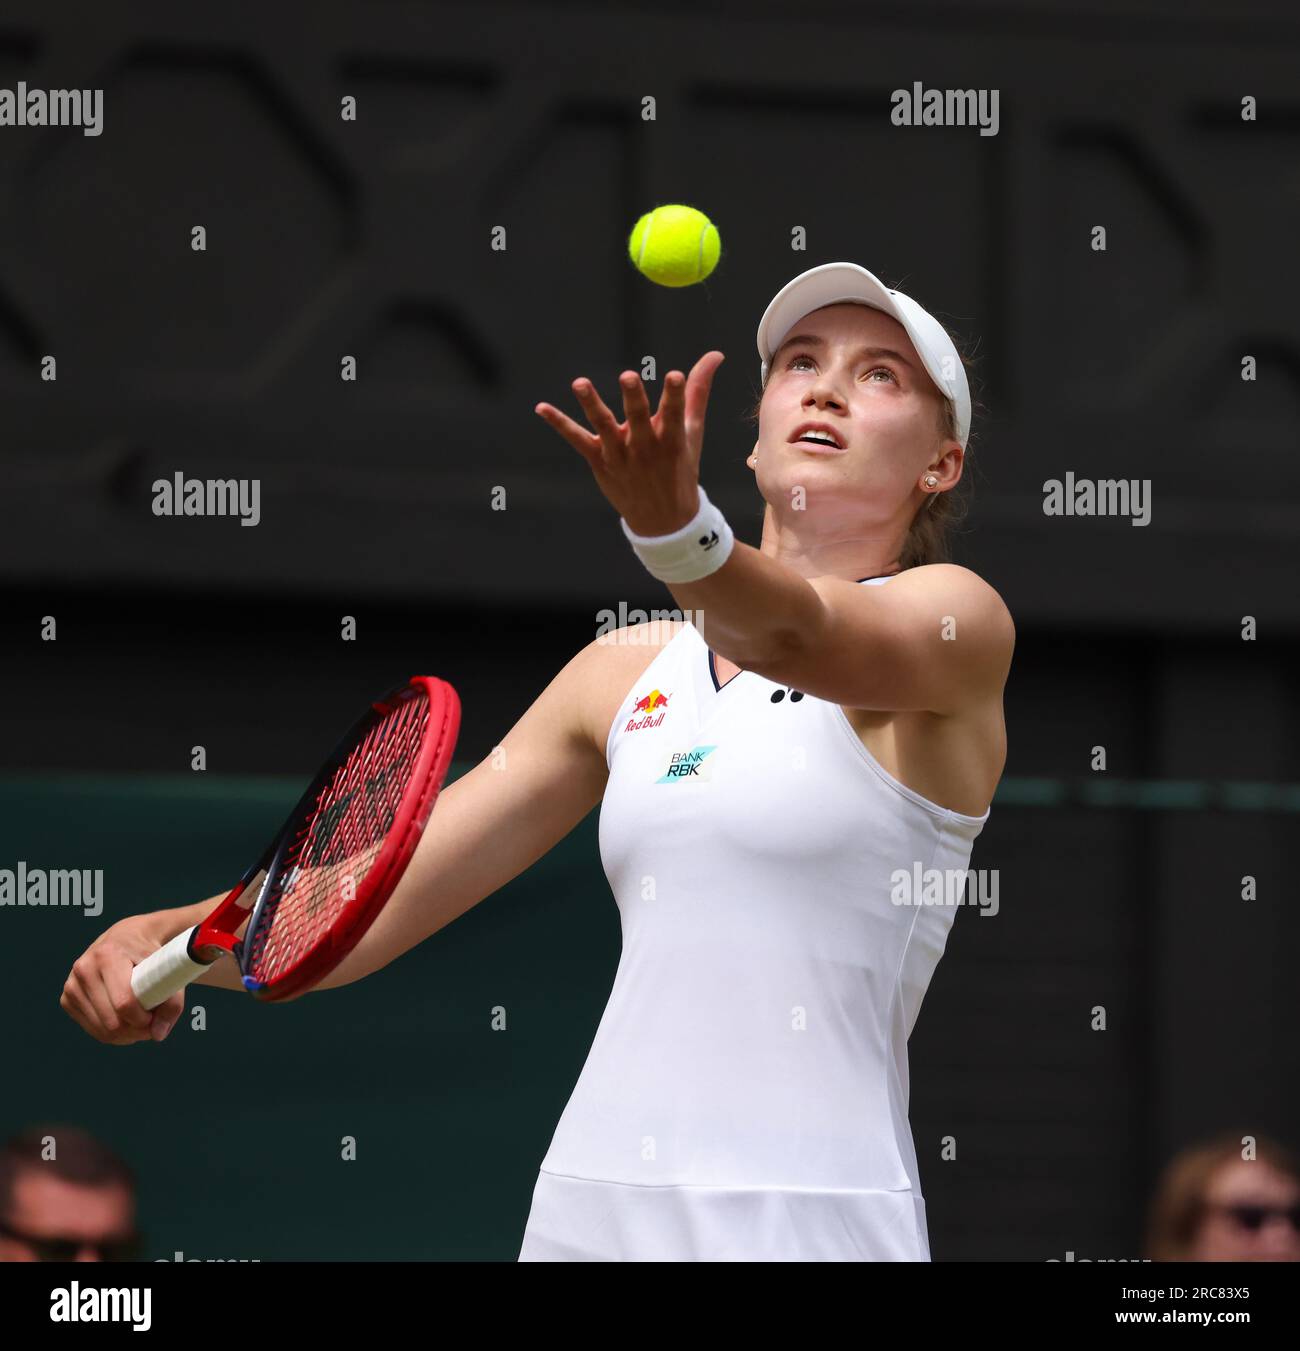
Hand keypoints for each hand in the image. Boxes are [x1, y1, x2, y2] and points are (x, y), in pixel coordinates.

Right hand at [61, 915, 185, 1044]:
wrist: (127, 937)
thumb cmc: (150, 953)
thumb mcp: (167, 969)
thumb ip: (172, 1002)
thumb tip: (158, 1034)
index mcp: (108, 955)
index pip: (124, 1002)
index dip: (143, 1019)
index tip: (156, 1017)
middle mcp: (85, 968)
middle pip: (111, 1021)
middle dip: (136, 1030)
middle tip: (152, 1023)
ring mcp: (72, 984)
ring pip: (100, 1029)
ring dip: (125, 1034)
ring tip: (141, 1022)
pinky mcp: (67, 998)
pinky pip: (91, 1029)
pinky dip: (111, 1032)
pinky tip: (125, 1020)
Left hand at [534, 350, 724, 535]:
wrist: (664, 520)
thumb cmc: (679, 468)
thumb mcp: (691, 432)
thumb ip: (697, 391)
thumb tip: (715, 355)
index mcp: (671, 440)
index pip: (673, 413)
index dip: (675, 394)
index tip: (676, 375)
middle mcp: (644, 447)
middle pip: (637, 419)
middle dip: (634, 398)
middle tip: (628, 376)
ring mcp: (619, 455)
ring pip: (604, 427)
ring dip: (591, 404)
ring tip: (580, 382)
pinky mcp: (600, 461)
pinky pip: (577, 439)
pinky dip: (559, 424)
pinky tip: (541, 408)